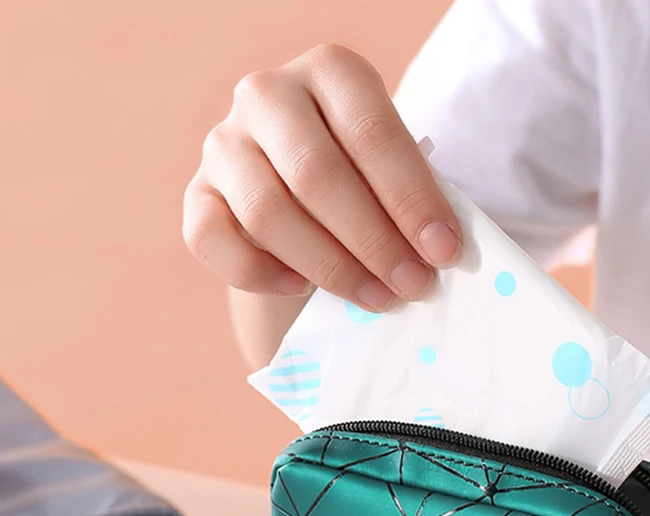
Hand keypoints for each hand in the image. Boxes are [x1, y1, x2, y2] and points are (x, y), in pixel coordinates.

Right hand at [183, 44, 461, 309]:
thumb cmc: (368, 185)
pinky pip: (211, 239)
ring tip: (376, 298)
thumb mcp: (395, 175)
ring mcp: (224, 143)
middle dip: (374, 240)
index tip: (443, 253)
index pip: (372, 131)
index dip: (411, 198)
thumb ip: (414, 200)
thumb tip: (442, 253)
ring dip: (329, 266)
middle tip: (413, 285)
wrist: (306, 204)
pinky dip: (259, 273)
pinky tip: (301, 289)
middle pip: (316, 173)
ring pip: (267, 211)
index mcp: (332, 74)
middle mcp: (269, 95)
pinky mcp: (198, 194)